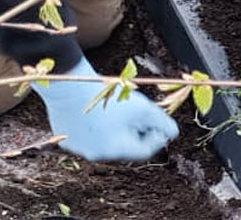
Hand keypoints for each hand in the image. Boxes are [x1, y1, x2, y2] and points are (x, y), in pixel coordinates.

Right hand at [34, 59, 178, 161]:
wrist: (71, 86)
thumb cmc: (109, 98)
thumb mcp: (144, 109)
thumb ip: (163, 123)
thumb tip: (173, 134)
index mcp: (115, 151)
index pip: (145, 151)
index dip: (157, 136)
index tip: (159, 122)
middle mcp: (95, 155)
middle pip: (126, 147)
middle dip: (137, 132)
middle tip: (139, 114)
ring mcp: (79, 149)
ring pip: (108, 143)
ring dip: (118, 130)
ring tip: (119, 111)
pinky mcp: (68, 139)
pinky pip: (90, 137)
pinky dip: (99, 128)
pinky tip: (100, 112)